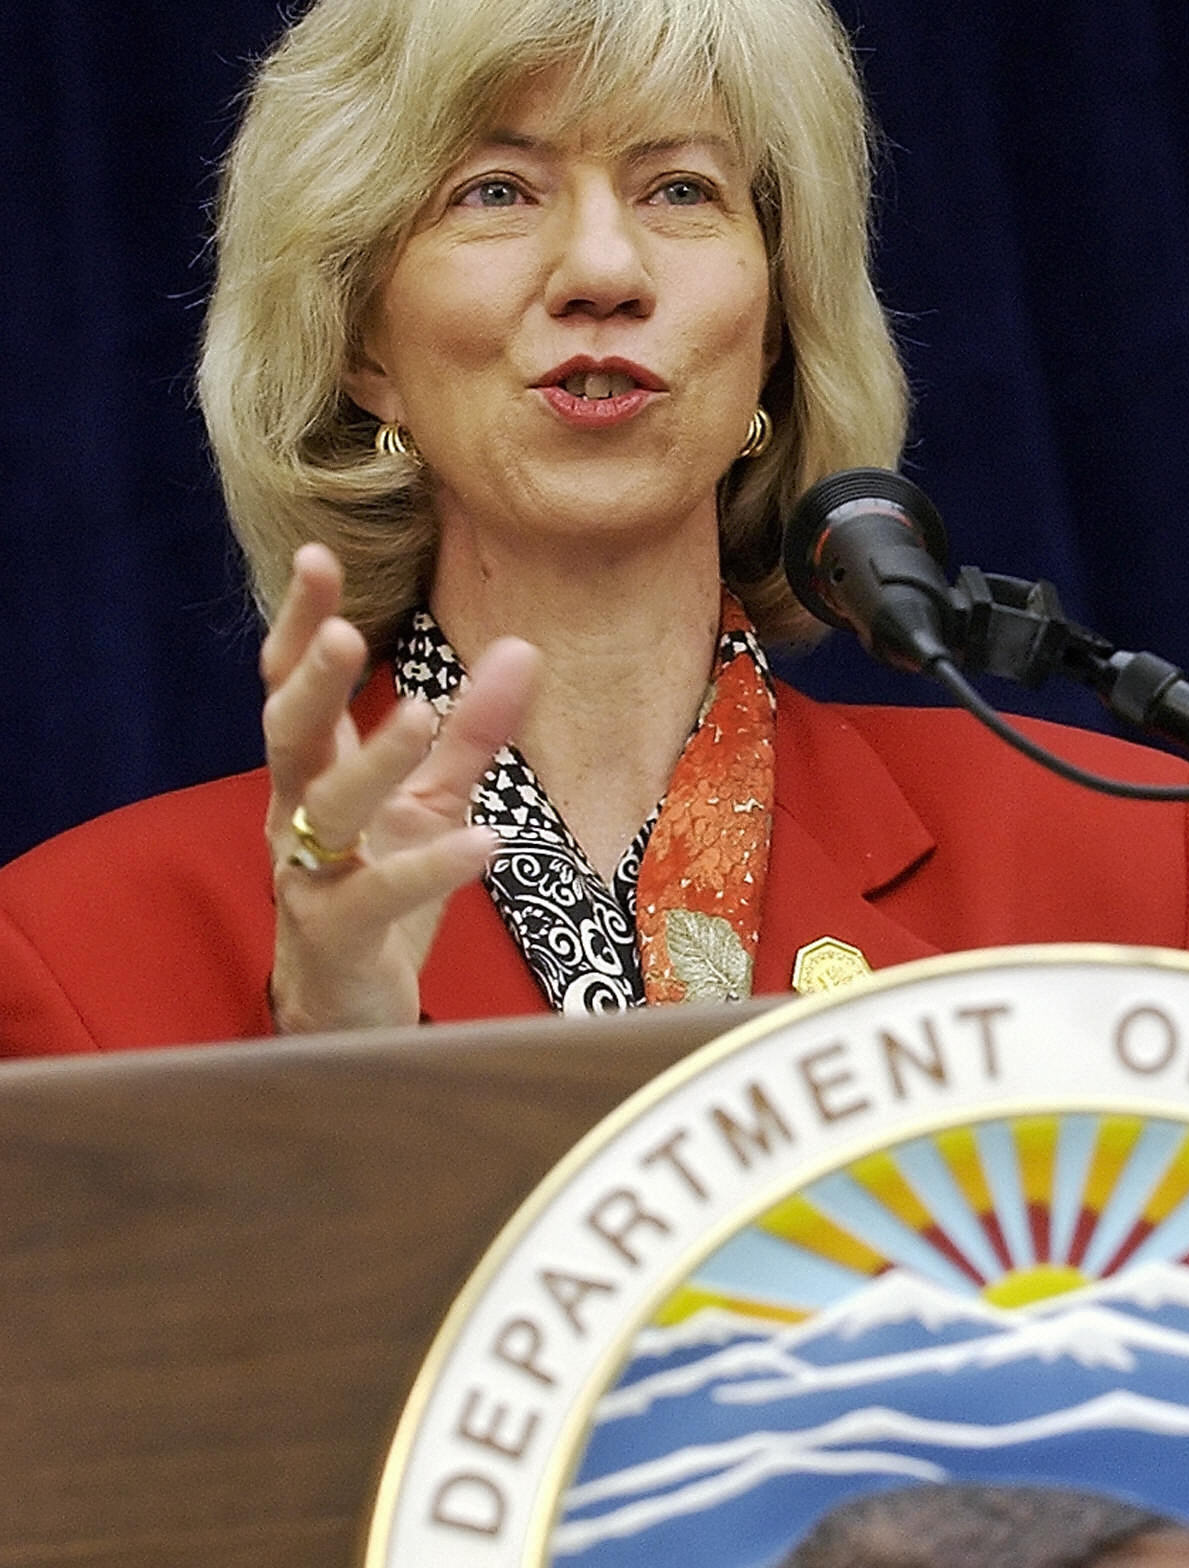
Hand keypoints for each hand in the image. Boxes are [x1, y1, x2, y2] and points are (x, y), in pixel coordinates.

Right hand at [261, 545, 536, 1032]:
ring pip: (329, 811)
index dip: (301, 626)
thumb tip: (522, 648)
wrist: (347, 1010)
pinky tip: (483, 843)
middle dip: (315, 681)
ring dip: (373, 759)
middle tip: (348, 632)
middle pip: (288, 734)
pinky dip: (430, 868)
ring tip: (422, 713)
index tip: (317, 557)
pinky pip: (377, 896)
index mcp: (311, 774)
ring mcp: (309, 876)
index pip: (292, 686)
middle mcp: (295, 815)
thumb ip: (472, 733)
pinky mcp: (338, 935)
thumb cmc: (379, 895)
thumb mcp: (431, 803)